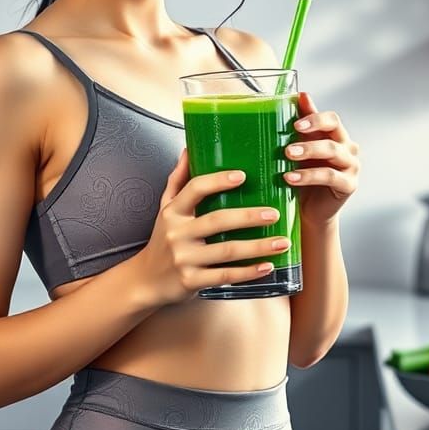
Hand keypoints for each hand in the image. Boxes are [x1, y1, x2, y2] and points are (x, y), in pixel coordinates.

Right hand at [133, 149, 288, 306]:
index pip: (195, 189)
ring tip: (282, 241)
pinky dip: (249, 272)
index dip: (218, 181)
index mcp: (173, 212)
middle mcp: (177, 233)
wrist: (146, 280)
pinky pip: (225, 276)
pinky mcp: (192, 281)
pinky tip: (268, 266)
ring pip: (227, 251)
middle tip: (274, 213)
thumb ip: (178, 179)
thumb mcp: (165, 208)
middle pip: (217, 220)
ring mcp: (184, 258)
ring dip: (258, 247)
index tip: (243, 176)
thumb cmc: (162, 240)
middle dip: (249, 217)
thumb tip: (189, 148)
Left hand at [283, 91, 359, 226]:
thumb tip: (301, 95)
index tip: (295, 123)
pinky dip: (309, 176)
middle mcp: (348, 148)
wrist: (310, 209)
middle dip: (310, 136)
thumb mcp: (301, 148)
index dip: (315, 118)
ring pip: (333, 152)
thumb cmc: (305, 175)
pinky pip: (331, 176)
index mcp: (336, 135)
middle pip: (334, 133)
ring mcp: (351, 166)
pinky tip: (291, 178)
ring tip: (287, 157)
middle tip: (288, 145)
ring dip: (308, 152)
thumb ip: (303, 124)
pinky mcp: (349, 185)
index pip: (331, 119)